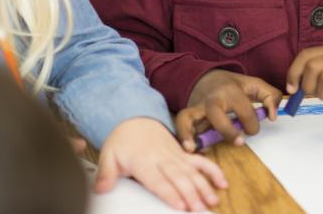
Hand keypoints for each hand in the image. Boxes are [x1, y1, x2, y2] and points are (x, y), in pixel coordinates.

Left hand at [95, 116, 226, 211]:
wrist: (135, 117)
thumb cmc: (122, 140)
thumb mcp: (108, 155)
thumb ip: (105, 174)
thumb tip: (100, 189)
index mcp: (143, 161)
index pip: (159, 181)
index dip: (171, 193)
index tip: (180, 205)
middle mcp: (163, 159)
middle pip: (179, 178)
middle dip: (191, 194)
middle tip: (199, 209)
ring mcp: (176, 155)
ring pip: (193, 172)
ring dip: (204, 186)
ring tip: (212, 201)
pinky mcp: (184, 153)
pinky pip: (201, 161)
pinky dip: (213, 171)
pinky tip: (223, 182)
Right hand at [176, 70, 281, 150]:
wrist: (206, 78)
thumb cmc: (232, 85)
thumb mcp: (255, 85)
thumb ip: (270, 97)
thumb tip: (273, 117)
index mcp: (230, 90)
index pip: (244, 111)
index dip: (253, 124)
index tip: (253, 129)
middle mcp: (211, 98)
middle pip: (216, 114)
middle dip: (227, 130)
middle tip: (240, 142)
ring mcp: (197, 107)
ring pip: (188, 118)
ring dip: (189, 133)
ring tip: (193, 148)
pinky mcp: (187, 114)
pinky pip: (181, 125)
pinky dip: (182, 136)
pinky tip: (189, 149)